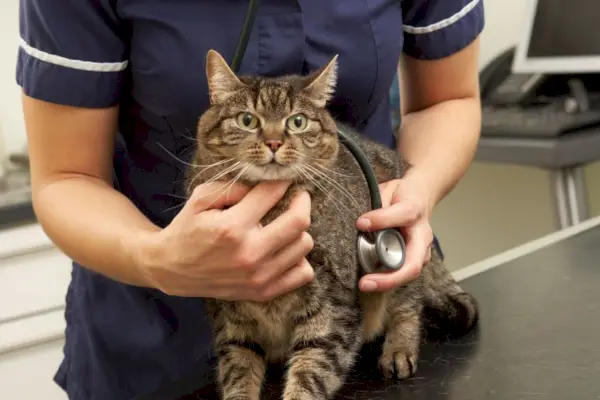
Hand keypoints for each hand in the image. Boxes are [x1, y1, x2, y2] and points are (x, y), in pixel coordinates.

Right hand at [139, 180, 313, 300]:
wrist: (171, 269)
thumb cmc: (187, 229)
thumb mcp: (200, 199)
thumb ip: (233, 186)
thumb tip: (265, 181)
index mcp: (232, 227)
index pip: (272, 194)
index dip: (282, 181)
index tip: (284, 179)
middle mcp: (249, 253)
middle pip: (299, 221)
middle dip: (302, 201)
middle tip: (297, 196)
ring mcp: (258, 276)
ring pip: (304, 245)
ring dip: (299, 230)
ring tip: (285, 225)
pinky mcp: (262, 292)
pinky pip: (303, 274)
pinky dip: (299, 259)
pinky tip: (285, 250)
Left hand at [355, 177, 433, 291]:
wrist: (420, 198)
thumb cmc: (403, 196)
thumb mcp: (388, 192)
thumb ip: (378, 209)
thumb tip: (362, 224)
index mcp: (415, 212)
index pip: (403, 215)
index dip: (382, 220)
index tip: (360, 223)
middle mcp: (422, 236)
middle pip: (412, 265)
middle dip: (389, 279)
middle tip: (364, 283)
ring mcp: (422, 251)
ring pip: (408, 273)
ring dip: (387, 282)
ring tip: (365, 284)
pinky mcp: (415, 259)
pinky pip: (402, 272)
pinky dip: (386, 279)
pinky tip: (371, 280)